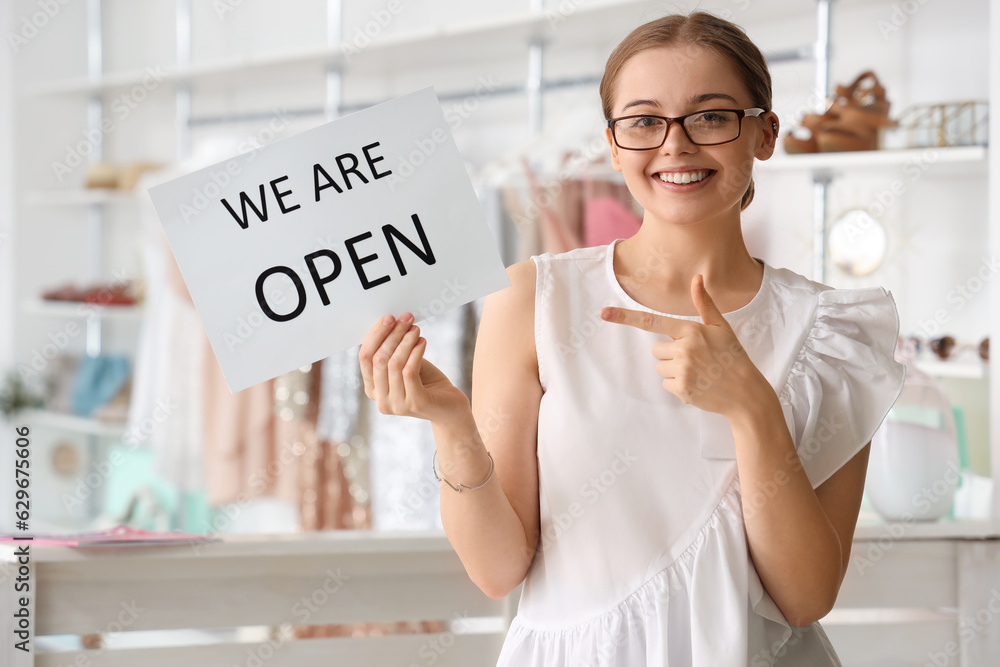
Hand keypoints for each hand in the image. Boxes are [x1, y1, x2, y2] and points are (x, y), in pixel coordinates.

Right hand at [358, 312, 469, 423]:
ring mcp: (397, 404)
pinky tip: (423, 341)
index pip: (365, 358)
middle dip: (392, 334)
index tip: (388, 318)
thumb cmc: (426, 382)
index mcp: (372, 389)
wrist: (450, 407)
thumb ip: (392, 351)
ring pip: (394, 364)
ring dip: (406, 341)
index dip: (375, 335)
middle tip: (405, 319)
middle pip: (378, 359)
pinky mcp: (415, 403)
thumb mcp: (404, 364)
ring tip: (416, 329)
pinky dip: (416, 352)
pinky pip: (409, 371)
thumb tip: (387, 321)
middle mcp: (381, 400)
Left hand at [599, 273, 764, 417]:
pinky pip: (665, 383)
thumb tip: (697, 277)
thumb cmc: (733, 356)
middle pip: (656, 349)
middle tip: (695, 358)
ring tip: (698, 372)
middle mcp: (684, 349)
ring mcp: (682, 370)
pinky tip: (697, 384)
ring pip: (660, 367)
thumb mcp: (722, 328)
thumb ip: (704, 304)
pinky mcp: (681, 389)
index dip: (625, 317)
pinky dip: (678, 385)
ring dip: (674, 370)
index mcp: (692, 330)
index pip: (652, 321)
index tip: (604, 313)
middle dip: (670, 353)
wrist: (745, 393)